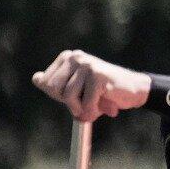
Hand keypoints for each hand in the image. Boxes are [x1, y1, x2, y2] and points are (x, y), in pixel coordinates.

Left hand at [34, 51, 151, 121]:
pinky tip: (105, 106)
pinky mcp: (97, 75)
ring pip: (68, 96)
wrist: (133, 91)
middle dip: (69, 101)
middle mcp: (75, 57)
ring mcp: (86, 65)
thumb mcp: (76, 89)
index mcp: (67, 58)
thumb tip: (36, 78)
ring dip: (82, 108)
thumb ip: (56, 85)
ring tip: (96, 105)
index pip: (44, 82)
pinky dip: (93, 111)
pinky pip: (85, 102)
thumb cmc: (103, 93)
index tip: (77, 94)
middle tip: (86, 100)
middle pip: (53, 88)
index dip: (59, 96)